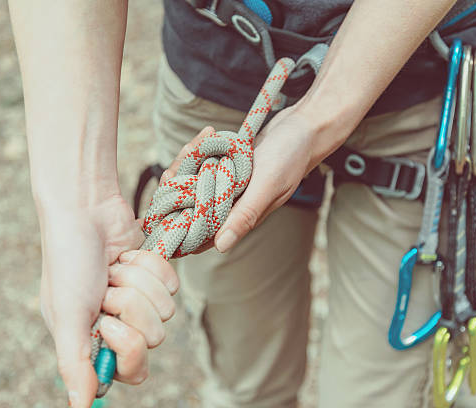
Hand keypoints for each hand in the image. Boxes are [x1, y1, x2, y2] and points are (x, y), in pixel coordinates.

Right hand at [38, 195, 177, 406]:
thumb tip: (81, 407)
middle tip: (106, 289)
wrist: (86, 210)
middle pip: (153, 338)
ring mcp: (140, 299)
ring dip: (137, 282)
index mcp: (93, 339)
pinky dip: (150, 265)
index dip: (127, 348)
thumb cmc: (68, 260)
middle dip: (130, 305)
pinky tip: (127, 256)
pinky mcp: (155, 276)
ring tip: (113, 269)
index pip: (132, 369)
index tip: (106, 323)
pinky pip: (172, 284)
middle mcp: (118, 323)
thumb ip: (75, 362)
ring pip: (166, 310)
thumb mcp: (66, 314)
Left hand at [162, 108, 337, 254]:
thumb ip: (245, 214)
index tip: (169, 199)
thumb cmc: (290, 156)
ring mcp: (230, 186)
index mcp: (242, 217)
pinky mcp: (230, 168)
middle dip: (179, 186)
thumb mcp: (267, 185)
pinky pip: (204, 165)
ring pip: (194, 183)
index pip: (202, 233)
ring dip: (188, 164)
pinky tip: (207, 135)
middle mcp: (233, 205)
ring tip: (196, 143)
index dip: (180, 222)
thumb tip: (221, 247)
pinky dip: (200, 151)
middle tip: (179, 165)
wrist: (306, 127)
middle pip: (191, 207)